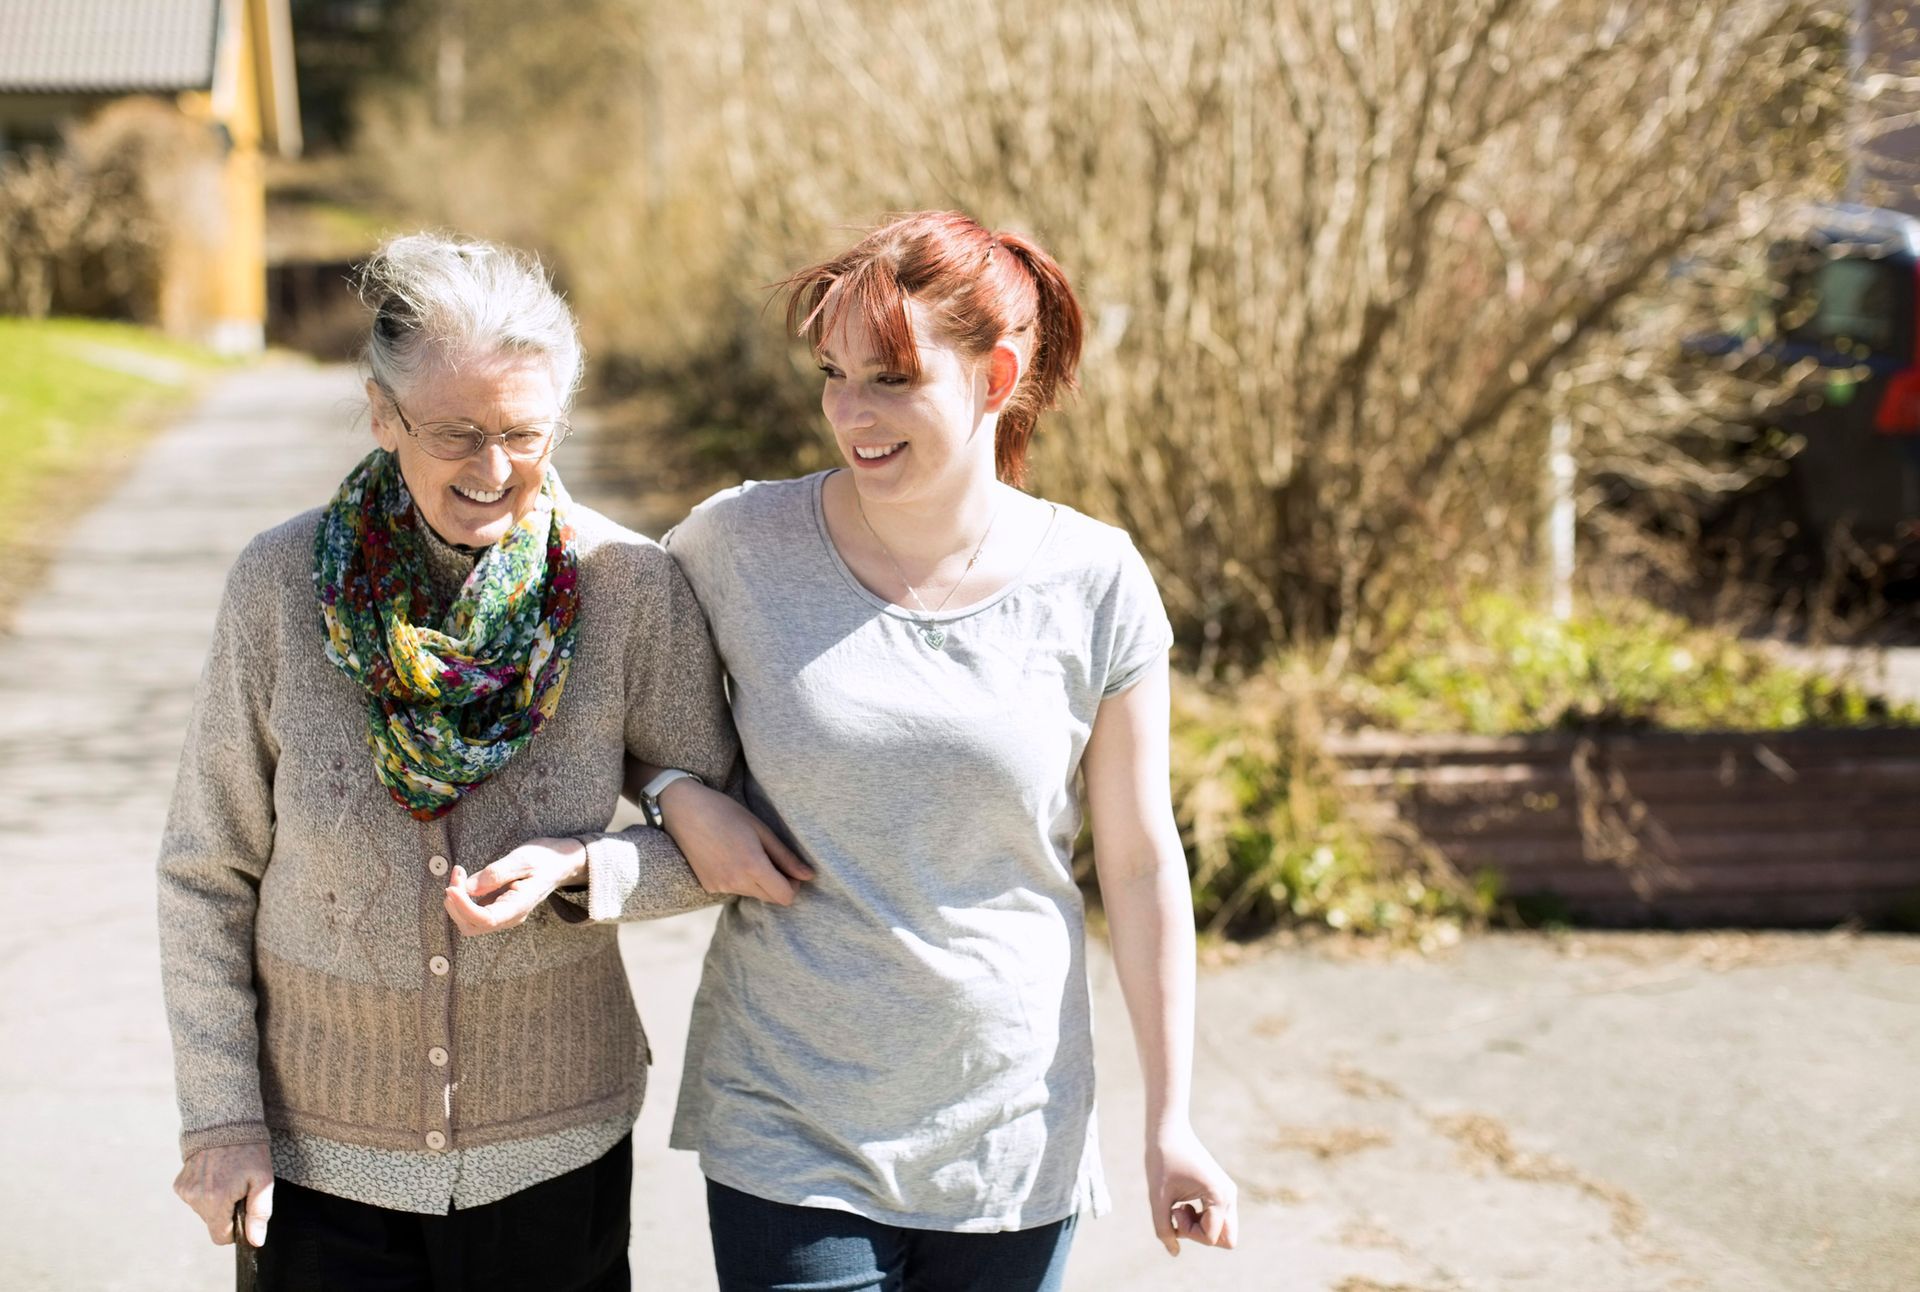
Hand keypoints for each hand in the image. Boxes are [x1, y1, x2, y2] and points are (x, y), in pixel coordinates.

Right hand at [173, 1142, 272, 1246]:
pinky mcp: (179, 1184)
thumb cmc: (249, 1150)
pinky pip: (195, 1199)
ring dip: (216, 1201)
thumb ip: (259, 1212)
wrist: (225, 1122)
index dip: (235, 1229)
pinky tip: (214, 1173)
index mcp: (216, 1200)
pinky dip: (205, 1191)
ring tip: (227, 1176)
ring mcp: (185, 1191)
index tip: (243, 1211)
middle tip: (238, 1186)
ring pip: (204, 1211)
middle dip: (227, 1211)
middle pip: (213, 1223)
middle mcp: (196, 1198)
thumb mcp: (263, 1180)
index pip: (220, 1237)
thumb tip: (255, 1241)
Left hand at [444, 837, 585, 935]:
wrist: (560, 863)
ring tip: (459, 874)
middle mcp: (510, 916)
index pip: (486, 920)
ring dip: (456, 901)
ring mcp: (503, 914)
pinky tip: (463, 878)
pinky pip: (472, 911)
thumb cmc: (545, 859)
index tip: (451, 888)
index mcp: (520, 906)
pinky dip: (461, 897)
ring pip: (469, 921)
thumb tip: (467, 888)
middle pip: (472, 926)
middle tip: (457, 874)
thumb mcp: (523, 859)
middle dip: (456, 904)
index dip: (464, 907)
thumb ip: (496, 873)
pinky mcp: (497, 907)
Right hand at [657, 778, 813, 905]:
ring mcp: (719, 886)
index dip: (793, 886)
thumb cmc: (725, 812)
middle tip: (773, 860)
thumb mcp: (760, 829)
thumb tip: (809, 876)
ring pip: (752, 894)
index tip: (791, 870)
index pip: (785, 896)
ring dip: (758, 882)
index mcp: (753, 866)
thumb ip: (785, 856)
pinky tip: (730, 857)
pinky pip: (734, 890)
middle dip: (778, 884)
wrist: (683, 809)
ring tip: (748, 853)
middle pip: (770, 898)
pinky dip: (739, 879)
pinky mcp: (708, 886)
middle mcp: (735, 882)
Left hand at [1148, 1122, 1238, 1255]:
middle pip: (1227, 1240)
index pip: (1211, 1238)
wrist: (1168, 1130)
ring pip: (1222, 1230)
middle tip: (1181, 1214)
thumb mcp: (1157, 1198)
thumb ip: (1163, 1228)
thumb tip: (1174, 1252)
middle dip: (1201, 1236)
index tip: (1173, 1210)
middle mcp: (1229, 1195)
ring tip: (1180, 1206)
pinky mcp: (1221, 1190)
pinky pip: (1217, 1218)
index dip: (1188, 1233)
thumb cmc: (1162, 1159)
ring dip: (1199, 1227)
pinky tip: (1184, 1201)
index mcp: (1219, 1195)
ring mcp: (1227, 1192)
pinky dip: (1200, 1219)